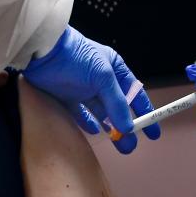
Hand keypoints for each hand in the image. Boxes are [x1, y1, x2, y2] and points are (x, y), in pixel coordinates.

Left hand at [24, 26, 158, 153]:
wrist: (43, 51)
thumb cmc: (76, 56)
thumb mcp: (103, 77)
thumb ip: (116, 103)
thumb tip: (128, 128)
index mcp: (114, 69)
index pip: (135, 94)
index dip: (145, 112)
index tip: (152, 132)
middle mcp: (101, 80)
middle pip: (118, 107)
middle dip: (126, 126)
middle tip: (130, 145)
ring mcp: (83, 88)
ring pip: (101, 113)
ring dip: (110, 128)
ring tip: (118, 144)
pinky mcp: (66, 96)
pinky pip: (80, 113)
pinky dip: (87, 123)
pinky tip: (94, 131)